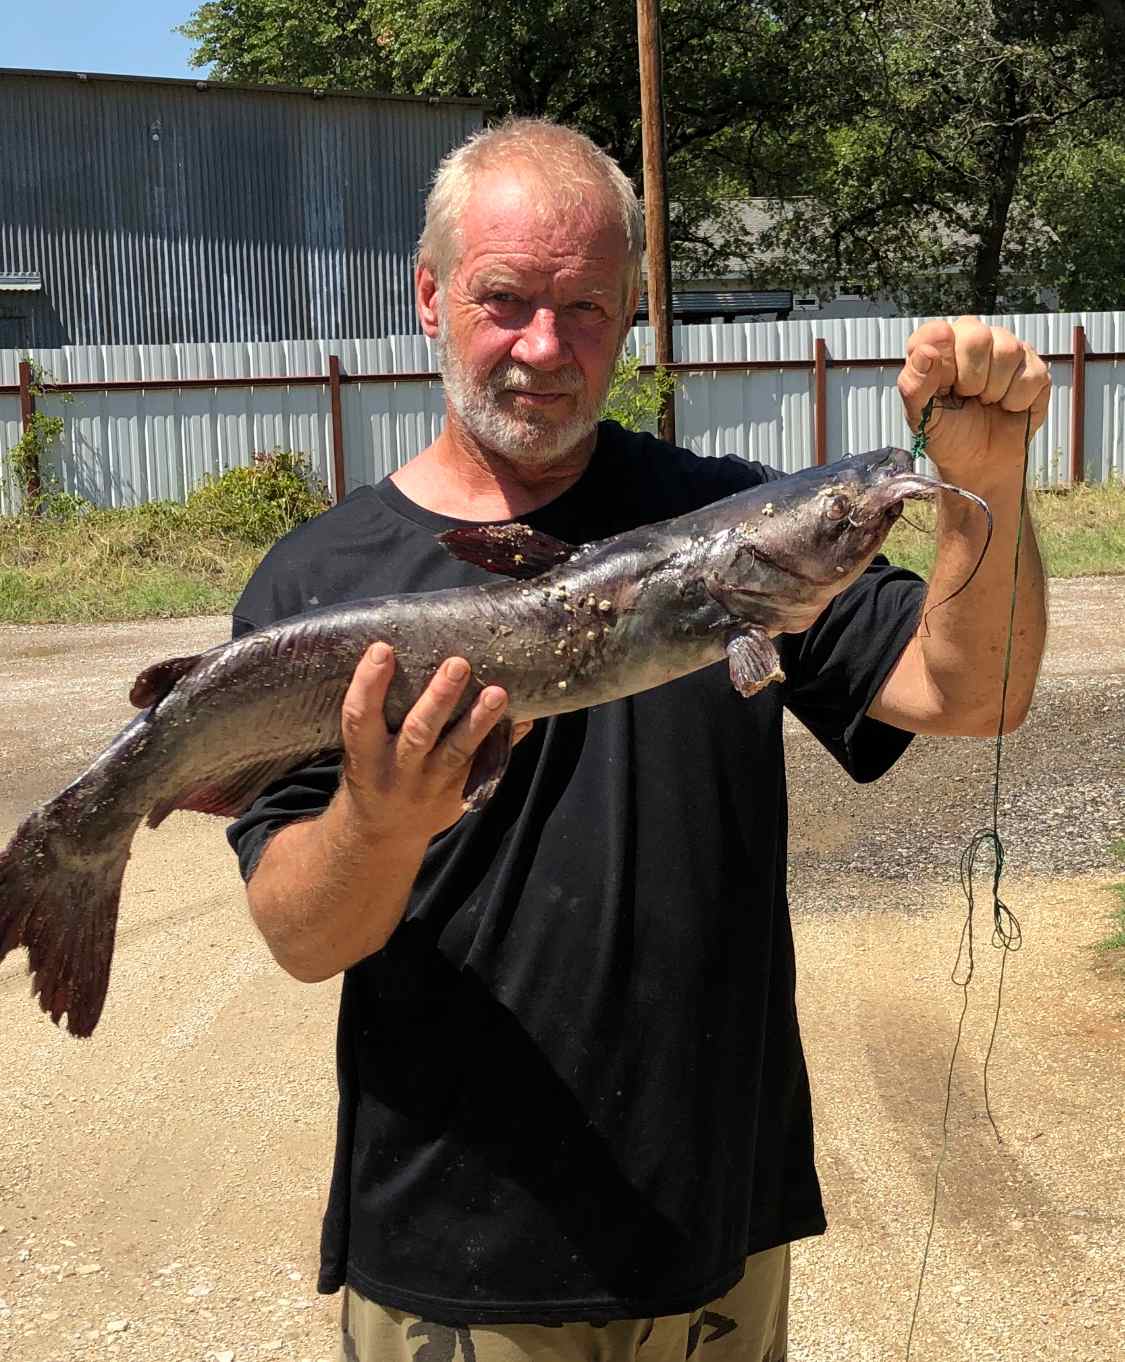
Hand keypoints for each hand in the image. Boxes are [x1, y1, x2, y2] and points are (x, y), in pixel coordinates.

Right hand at [337, 644, 530, 842]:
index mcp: (365, 757)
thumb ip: (377, 714)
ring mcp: (431, 786)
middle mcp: (397, 772)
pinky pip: (485, 767)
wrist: (383, 833)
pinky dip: (505, 742)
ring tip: (498, 693)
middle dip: (438, 698)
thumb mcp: (363, 750)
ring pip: (458, 753)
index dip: (369, 684)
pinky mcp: (459, 795)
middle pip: (418, 733)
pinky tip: (523, 719)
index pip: (359, 717)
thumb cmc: (374, 772)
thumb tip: (403, 653)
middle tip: (458, 664)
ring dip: (480, 721)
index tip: (382, 650)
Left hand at [897, 315, 1050, 486]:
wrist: (979, 463)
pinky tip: (1007, 406)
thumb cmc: (947, 435)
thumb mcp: (920, 416)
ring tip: (986, 401)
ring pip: (1008, 350)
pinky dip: (1017, 400)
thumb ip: (914, 384)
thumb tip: (925, 352)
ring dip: (995, 389)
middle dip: (971, 379)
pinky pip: (1032, 373)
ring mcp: (1006, 350)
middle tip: (967, 397)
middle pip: (977, 336)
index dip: (943, 364)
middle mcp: (972, 339)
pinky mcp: (1034, 367)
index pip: (938, 332)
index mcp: (938, 346)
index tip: (944, 388)